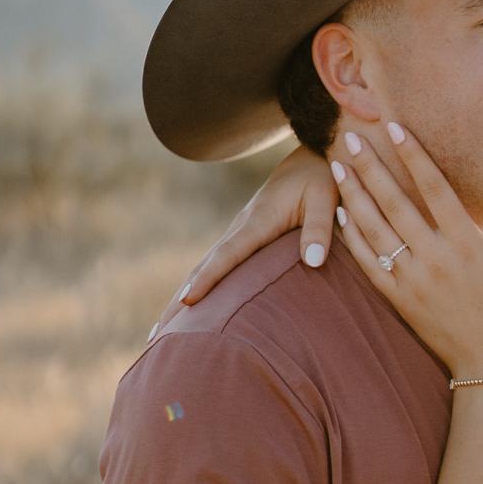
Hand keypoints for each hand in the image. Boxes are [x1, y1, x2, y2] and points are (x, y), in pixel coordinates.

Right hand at [151, 146, 339, 332]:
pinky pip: (218, 264)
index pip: (228, 256)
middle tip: (156, 333)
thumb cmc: (322, 176)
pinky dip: (199, 285)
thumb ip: (320, 229)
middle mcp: (241, 227)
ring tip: (160, 331)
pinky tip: (191, 306)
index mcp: (258, 221)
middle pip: (204, 267)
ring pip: (205, 267)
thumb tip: (313, 262)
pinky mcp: (246, 234)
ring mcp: (240, 230)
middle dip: (180, 300)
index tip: (187, 302)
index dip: (207, 279)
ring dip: (182, 297)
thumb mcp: (326, 198)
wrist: (313, 150)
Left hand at [330, 123, 482, 374]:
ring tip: (337, 166)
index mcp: (468, 245)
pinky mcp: (400, 300)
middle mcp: (435, 259)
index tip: (394, 128)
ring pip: (375, 231)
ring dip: (354, 196)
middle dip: (370, 167)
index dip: (412, 155)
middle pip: (394, 204)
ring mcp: (413, 281)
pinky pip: (368, 264)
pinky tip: (341, 214)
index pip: (434, 189)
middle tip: (348, 138)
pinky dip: (352, 238)